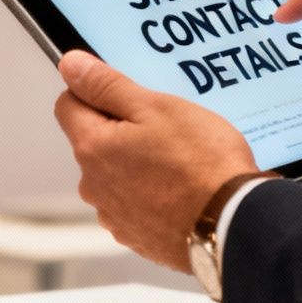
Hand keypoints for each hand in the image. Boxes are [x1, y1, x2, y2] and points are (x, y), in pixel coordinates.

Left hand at [53, 51, 257, 271]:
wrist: (233, 224)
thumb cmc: (200, 164)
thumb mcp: (156, 108)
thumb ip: (106, 85)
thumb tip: (70, 65)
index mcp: (92, 148)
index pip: (68, 105)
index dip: (95, 92)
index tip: (127, 95)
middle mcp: (93, 185)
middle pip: (94, 141)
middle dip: (121, 130)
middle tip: (164, 128)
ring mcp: (114, 215)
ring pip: (115, 174)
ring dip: (136, 164)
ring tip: (178, 161)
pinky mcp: (136, 237)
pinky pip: (135, 203)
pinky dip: (152, 193)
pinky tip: (181, 189)